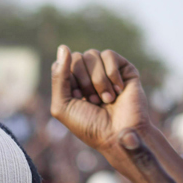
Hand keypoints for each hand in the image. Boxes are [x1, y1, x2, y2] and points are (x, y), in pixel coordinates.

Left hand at [51, 45, 182, 182]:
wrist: (119, 135)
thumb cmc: (89, 126)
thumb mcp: (62, 105)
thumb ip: (58, 77)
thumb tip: (63, 47)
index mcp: (72, 83)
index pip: (62, 64)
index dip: (68, 80)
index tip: (77, 100)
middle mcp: (89, 75)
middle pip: (77, 57)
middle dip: (83, 81)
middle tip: (93, 102)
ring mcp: (107, 71)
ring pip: (92, 54)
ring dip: (98, 81)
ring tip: (106, 99)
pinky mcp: (124, 69)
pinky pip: (109, 55)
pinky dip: (111, 73)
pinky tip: (118, 90)